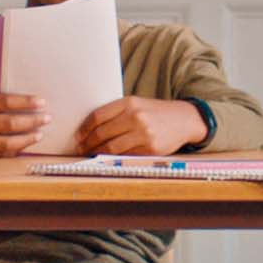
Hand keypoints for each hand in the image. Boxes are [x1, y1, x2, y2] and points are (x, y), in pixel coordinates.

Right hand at [0, 94, 49, 156]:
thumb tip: (28, 107)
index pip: (6, 101)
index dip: (27, 102)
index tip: (42, 102)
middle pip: (9, 123)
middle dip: (32, 122)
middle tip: (47, 119)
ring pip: (6, 143)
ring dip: (27, 139)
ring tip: (39, 134)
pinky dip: (14, 150)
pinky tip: (24, 145)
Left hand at [74, 96, 204, 155]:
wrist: (184, 119)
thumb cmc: (155, 113)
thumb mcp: (136, 104)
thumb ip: (116, 113)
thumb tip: (89, 129)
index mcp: (129, 103)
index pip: (98, 116)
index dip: (84, 128)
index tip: (77, 136)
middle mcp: (136, 117)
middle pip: (102, 133)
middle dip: (87, 143)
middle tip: (80, 148)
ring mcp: (144, 133)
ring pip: (111, 147)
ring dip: (97, 153)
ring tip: (90, 155)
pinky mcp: (151, 148)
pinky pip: (125, 156)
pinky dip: (113, 159)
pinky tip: (106, 159)